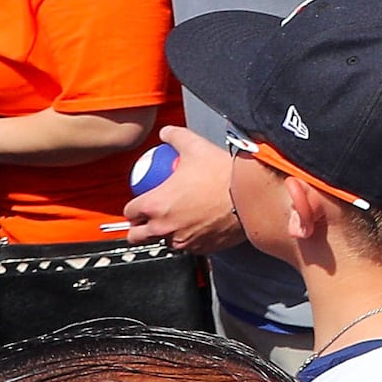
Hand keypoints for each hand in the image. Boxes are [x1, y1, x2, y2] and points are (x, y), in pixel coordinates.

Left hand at [120, 124, 245, 253]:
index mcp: (156, 205)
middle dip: (140, 227)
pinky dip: (188, 238)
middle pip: (137, 236)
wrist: (251, 194)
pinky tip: (196, 225)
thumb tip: (166, 133)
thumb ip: (176, 136)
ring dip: (164, 234)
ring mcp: (183, 241)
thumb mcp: (195, 146)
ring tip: (175, 220)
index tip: (141, 202)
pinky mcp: (202, 248)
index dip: (134, 206)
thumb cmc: (223, 175)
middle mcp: (165, 227)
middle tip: (150, 217)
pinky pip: (188, 247)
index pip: (130, 212)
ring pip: (163, 242)